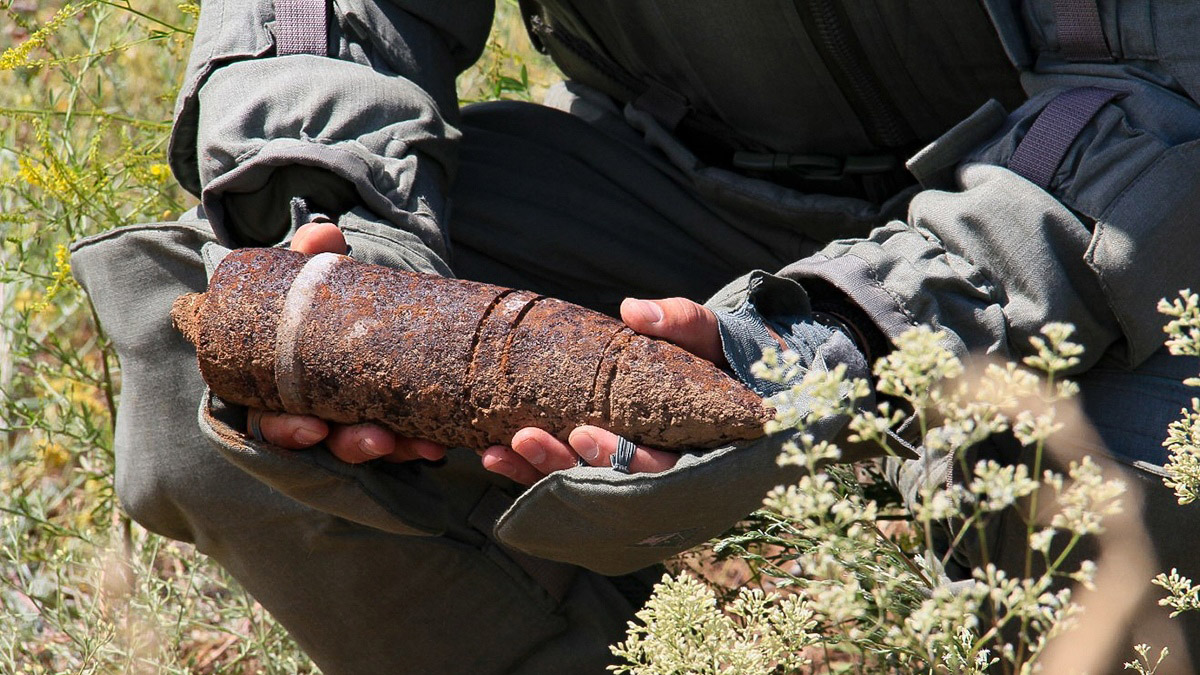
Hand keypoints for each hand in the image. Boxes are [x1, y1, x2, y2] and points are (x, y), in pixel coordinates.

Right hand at [247, 221, 446, 463]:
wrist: (353, 303)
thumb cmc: (317, 299)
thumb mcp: (311, 279)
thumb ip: (311, 258)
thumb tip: (325, 234)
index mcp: (281, 390)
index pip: (275, 424)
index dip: (291, 432)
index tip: (315, 429)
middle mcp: (316, 414)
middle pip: (329, 444)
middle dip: (355, 445)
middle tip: (382, 439)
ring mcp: (354, 421)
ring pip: (371, 446)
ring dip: (398, 449)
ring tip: (426, 445)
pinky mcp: (390, 419)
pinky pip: (405, 439)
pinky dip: (421, 442)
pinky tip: (443, 442)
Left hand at [480, 296, 725, 484]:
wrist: (711, 376)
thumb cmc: (710, 355)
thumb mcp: (706, 335)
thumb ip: (681, 322)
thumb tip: (633, 312)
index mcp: (693, 452)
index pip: (656, 470)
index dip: (617, 458)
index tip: (580, 435)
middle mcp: (658, 476)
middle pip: (606, 486)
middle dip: (562, 466)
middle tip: (524, 440)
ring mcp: (624, 478)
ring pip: (577, 487)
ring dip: (535, 472)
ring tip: (496, 451)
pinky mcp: (596, 469)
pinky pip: (560, 479)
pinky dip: (528, 471)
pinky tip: (494, 454)